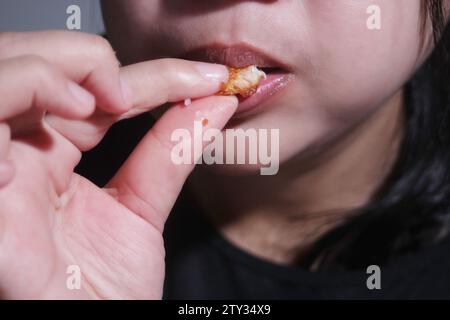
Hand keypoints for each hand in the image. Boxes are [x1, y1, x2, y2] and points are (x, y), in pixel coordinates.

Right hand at [0, 31, 236, 298]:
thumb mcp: (141, 211)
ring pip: (0, 80)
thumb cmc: (103, 291)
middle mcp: (16, 157)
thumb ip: (169, 153)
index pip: (92, 92)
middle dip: (83, 59)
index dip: (151, 78)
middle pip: (34, 68)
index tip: (210, 79)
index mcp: (49, 157)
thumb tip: (215, 103)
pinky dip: (7, 117)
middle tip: (133, 90)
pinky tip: (54, 140)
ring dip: (46, 76)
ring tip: (102, 106)